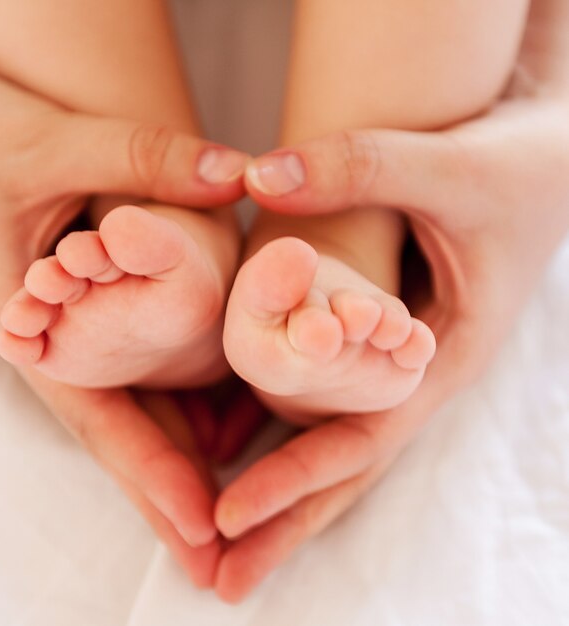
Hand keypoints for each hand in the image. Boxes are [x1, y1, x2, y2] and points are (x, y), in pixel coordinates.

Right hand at [0, 58, 247, 585]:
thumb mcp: (53, 144)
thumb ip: (143, 160)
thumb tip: (239, 174)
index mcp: (28, 324)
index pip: (98, 415)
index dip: (148, 472)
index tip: (199, 526)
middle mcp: (54, 342)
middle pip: (119, 429)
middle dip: (162, 494)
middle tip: (213, 561)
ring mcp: (73, 333)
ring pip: (131, 404)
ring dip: (172, 459)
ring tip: (218, 520)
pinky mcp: (90, 313)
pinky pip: (135, 367)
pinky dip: (171, 403)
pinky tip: (211, 431)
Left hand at [213, 14, 568, 596]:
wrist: (539, 157)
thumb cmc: (513, 166)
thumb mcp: (447, 167)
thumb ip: (359, 168)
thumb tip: (258, 177)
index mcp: (442, 356)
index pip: (361, 439)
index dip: (296, 481)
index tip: (229, 521)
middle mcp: (414, 372)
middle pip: (344, 464)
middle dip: (285, 520)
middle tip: (219, 581)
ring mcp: (394, 360)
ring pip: (332, 432)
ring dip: (283, 486)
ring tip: (222, 533)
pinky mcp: (375, 336)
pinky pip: (325, 388)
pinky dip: (283, 420)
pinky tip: (236, 438)